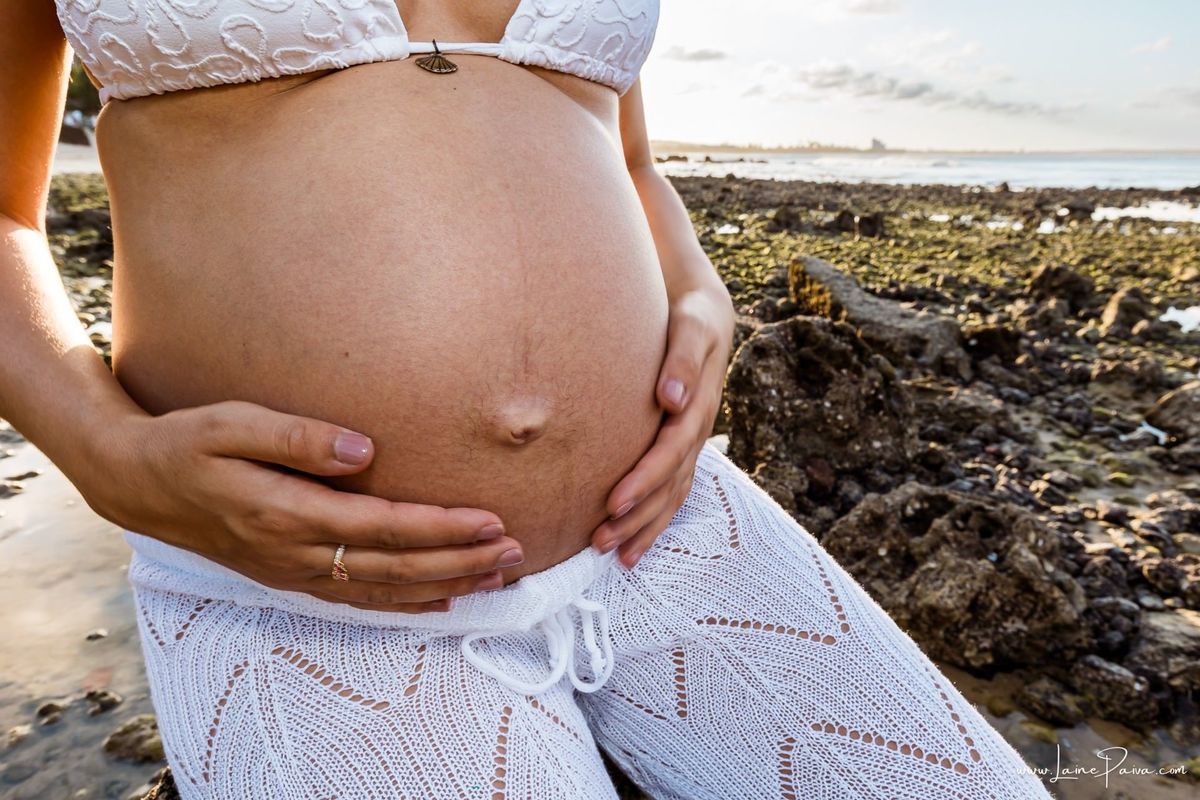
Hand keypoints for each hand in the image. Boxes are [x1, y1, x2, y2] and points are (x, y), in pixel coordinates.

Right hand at [85, 400, 522, 612]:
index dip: (442, 528)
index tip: (492, 520)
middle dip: (461, 561)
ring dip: (445, 585)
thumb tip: (366, 449)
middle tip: (516, 552)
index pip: (384, 527)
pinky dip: (405, 604)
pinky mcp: (291, 576)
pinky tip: (441, 601)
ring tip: (497, 577)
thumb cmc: (188, 444)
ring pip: (384, 590)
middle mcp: (296, 553)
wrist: (138, 484)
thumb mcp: (232, 424)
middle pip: (395, 567)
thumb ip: (298, 437)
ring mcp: (294, 571)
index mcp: (287, 513)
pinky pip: (359, 600)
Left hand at [591, 280, 735, 567]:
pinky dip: (651, 520)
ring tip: (612, 555)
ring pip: (671, 496)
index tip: (613, 502)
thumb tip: (670, 398)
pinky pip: (670, 493)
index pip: (670, 451)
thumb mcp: (690, 327)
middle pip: (669, 485)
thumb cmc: (689, 317)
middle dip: (637, 516)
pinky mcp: (678, 448)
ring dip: (644, 527)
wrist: (704, 314)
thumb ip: (682, 360)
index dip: (644, 478)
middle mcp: (696, 432)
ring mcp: (690, 444)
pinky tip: (630, 544)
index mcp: (698, 407)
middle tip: (601, 540)